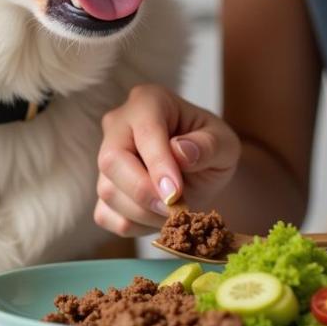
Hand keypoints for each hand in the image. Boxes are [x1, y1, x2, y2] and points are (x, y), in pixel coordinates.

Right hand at [94, 84, 240, 236]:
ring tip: (174, 212)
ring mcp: (106, 156)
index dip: (158, 165)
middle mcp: (119, 124)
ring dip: (144, 213)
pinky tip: (156, 217)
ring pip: (108, 190)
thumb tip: (181, 152)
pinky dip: (133, 224)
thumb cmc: (210, 147)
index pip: (145, 132)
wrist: (200, 169)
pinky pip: (106, 214)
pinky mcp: (103, 187)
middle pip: (111, 160)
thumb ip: (207, 146)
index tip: (176, 194)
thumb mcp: (223, 143)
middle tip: (174, 210)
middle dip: (143, 192)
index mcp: (149, 101)